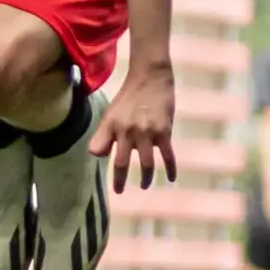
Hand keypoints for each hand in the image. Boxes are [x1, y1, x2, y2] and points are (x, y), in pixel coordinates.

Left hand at [90, 62, 175, 191]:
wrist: (150, 78)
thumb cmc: (129, 97)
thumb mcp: (111, 113)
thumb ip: (104, 134)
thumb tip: (97, 155)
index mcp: (111, 125)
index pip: (101, 150)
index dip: (100, 163)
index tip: (105, 176)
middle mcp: (127, 131)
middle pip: (121, 162)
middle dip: (120, 180)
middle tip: (120, 191)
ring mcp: (146, 132)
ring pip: (145, 163)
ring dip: (146, 178)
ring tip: (145, 185)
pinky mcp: (164, 132)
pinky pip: (168, 156)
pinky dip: (170, 169)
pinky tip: (172, 178)